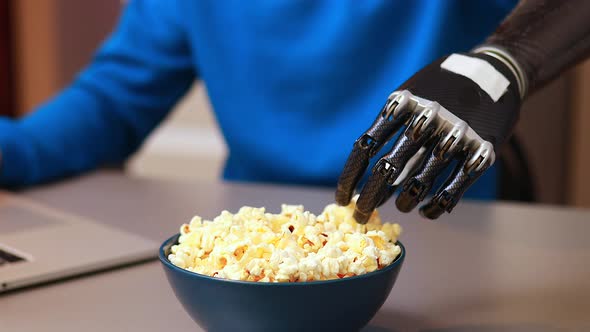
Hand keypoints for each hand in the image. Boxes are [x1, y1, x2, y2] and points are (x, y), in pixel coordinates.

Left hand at [336, 50, 524, 222]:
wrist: (496, 71)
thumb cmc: (440, 89)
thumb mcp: (410, 93)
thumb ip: (389, 125)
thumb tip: (365, 173)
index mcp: (402, 104)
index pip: (366, 147)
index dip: (350, 178)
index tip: (341, 199)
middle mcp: (426, 119)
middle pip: (387, 169)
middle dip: (369, 199)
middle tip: (362, 216)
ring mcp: (455, 136)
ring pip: (419, 184)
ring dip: (404, 203)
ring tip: (400, 208)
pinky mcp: (482, 152)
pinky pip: (453, 190)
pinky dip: (435, 207)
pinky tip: (426, 212)